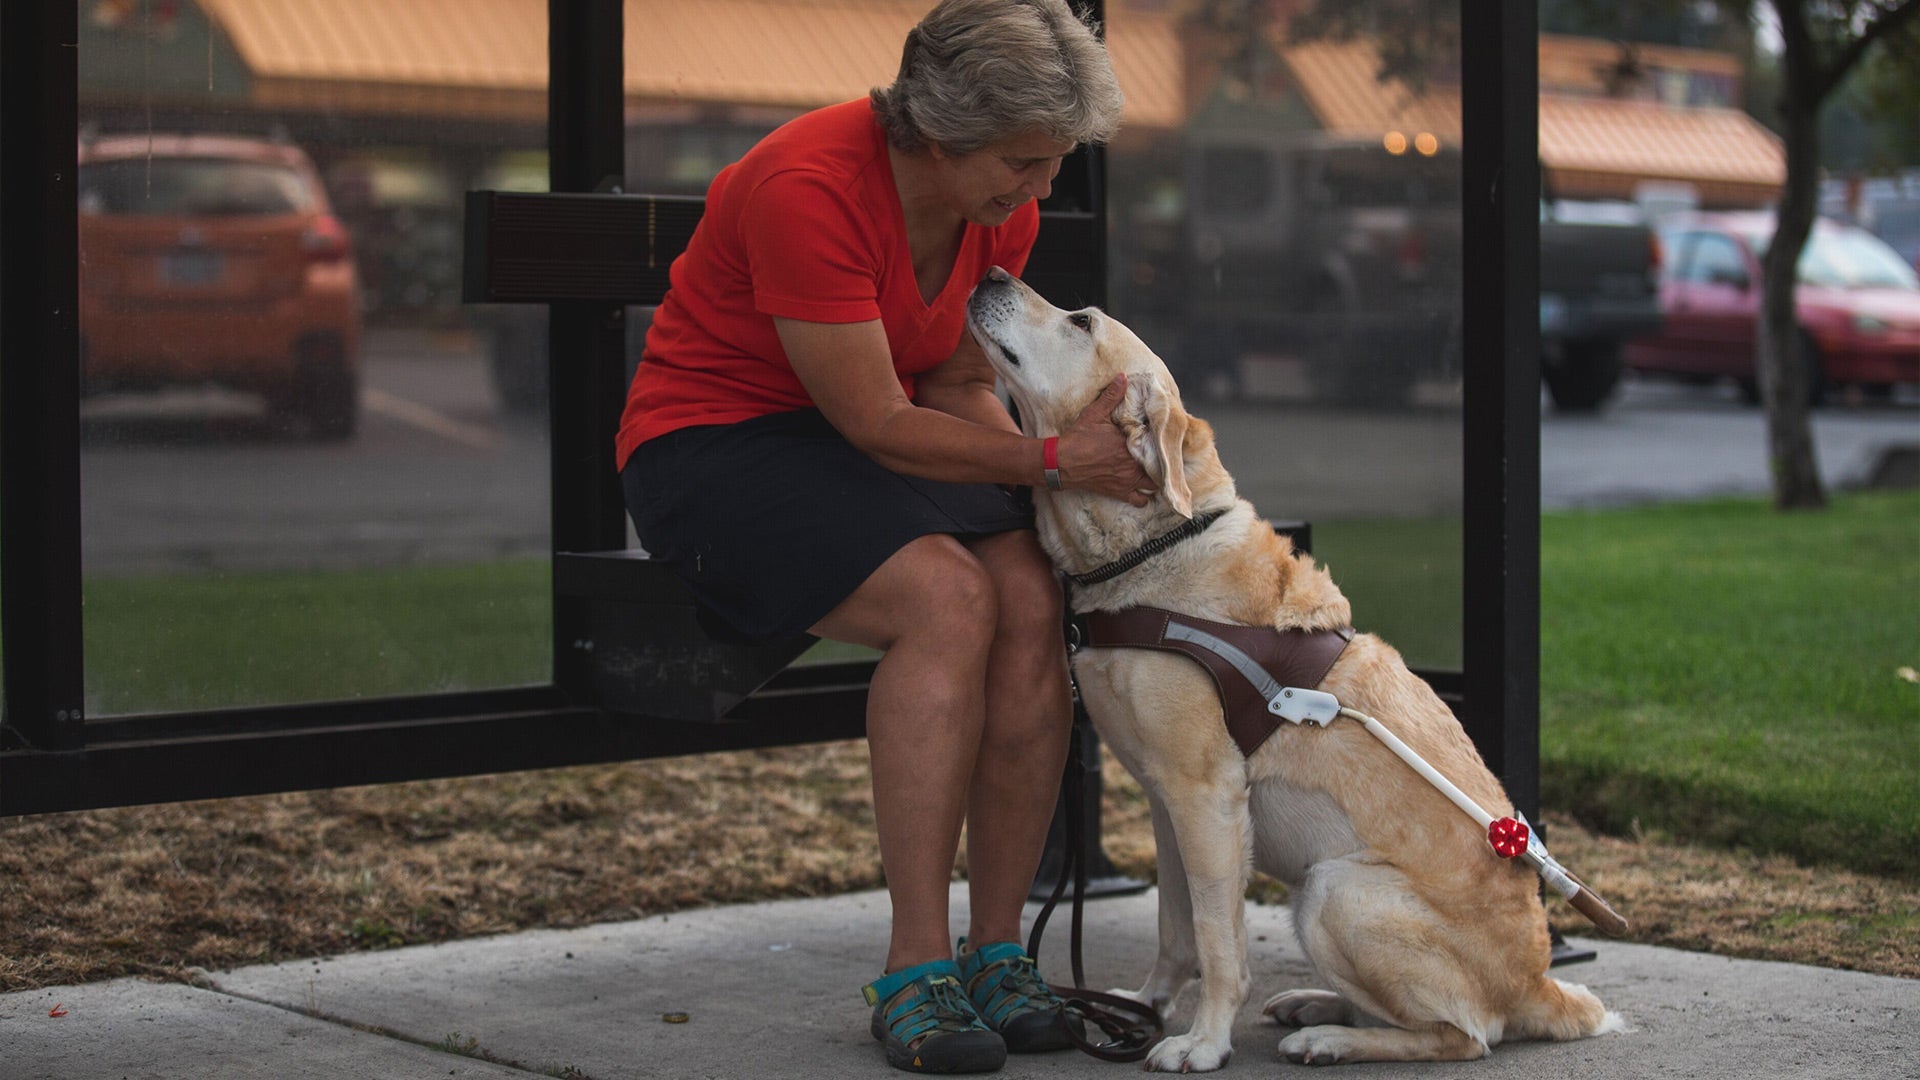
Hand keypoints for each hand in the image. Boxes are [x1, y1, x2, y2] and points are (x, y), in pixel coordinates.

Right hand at [1055, 373, 1155, 506]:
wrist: (1061, 463)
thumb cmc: (1078, 438)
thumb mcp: (1095, 413)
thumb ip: (1111, 396)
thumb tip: (1123, 377)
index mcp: (1130, 443)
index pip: (1158, 442)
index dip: (1164, 439)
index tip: (1167, 435)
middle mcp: (1133, 463)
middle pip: (1161, 464)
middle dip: (1165, 459)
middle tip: (1166, 454)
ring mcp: (1128, 480)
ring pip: (1155, 483)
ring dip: (1159, 478)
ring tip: (1160, 472)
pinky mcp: (1120, 492)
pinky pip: (1140, 500)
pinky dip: (1145, 497)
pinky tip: (1145, 490)